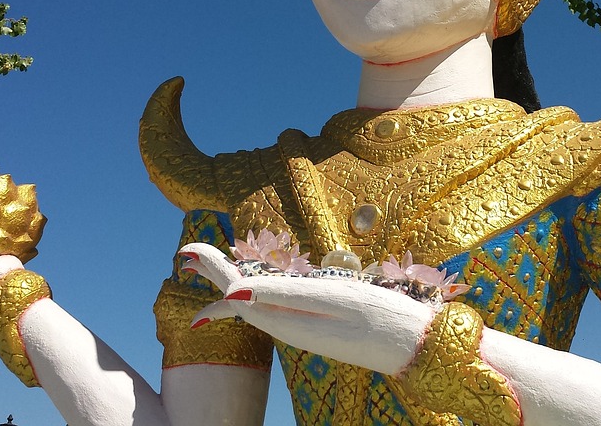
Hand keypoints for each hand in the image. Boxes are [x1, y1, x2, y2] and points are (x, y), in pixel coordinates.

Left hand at [177, 242, 432, 374]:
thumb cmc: (382, 319)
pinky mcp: (317, 324)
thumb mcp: (332, 300)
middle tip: (186, 255)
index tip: (184, 251)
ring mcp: (303, 326)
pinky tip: (255, 284)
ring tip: (211, 264)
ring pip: (256, 301)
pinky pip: (275, 305)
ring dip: (231, 281)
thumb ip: (283, 294)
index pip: (234, 293)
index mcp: (286, 319)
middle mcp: (288, 326)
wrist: (416, 348)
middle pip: (240, 297)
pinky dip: (257, 289)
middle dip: (214, 274)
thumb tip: (232, 291)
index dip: (210, 270)